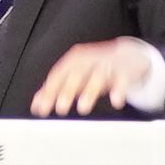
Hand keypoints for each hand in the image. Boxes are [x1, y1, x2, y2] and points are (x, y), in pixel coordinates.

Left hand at [28, 39, 164, 117]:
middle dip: (67, 91)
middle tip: (60, 108)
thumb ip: (56, 88)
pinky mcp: (125, 71)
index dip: (48, 92)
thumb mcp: (75, 76)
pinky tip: (115, 101)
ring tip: (83, 107)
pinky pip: (122, 80)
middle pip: (76, 74)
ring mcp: (107, 64)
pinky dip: (119, 90)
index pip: (57, 75)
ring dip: (89, 92)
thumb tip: (36, 104)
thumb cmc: (96, 68)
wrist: (128, 55)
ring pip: (97, 77)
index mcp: (74, 61)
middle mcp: (89, 61)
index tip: (41, 109)